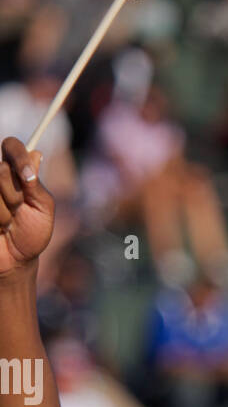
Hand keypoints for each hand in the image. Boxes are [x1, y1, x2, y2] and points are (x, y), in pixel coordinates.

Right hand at [0, 137, 53, 276]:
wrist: (16, 260)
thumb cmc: (32, 232)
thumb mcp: (43, 208)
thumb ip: (36, 184)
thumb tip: (36, 153)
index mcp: (15, 170)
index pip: (11, 145)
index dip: (19, 156)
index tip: (29, 177)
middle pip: (2, 169)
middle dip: (14, 195)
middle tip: (18, 210)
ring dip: (4, 213)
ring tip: (8, 223)